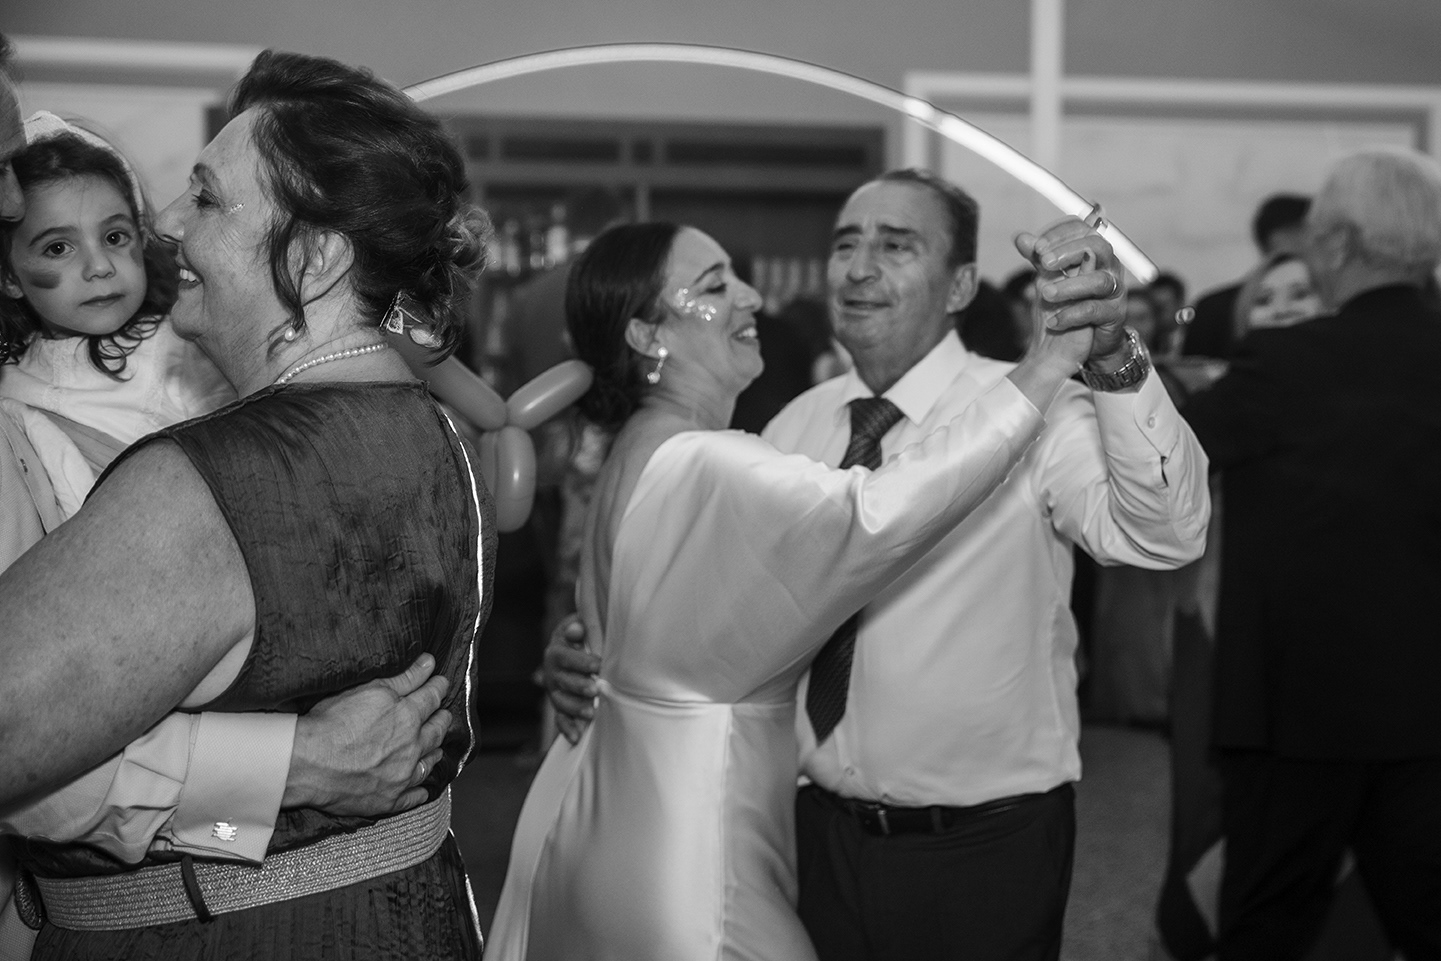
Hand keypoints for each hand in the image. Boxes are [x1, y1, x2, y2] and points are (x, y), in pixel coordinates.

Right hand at [283, 653, 450, 815]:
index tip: (442, 683)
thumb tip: (429, 663)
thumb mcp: (369, 690)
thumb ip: (405, 678)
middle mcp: (412, 746)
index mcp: (408, 716)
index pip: (432, 697)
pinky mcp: (390, 800)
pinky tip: (423, 789)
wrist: (307, 763)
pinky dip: (420, 791)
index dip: (439, 688)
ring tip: (437, 747)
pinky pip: (414, 797)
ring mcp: (403, 776)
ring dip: (435, 752)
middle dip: (442, 719)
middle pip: (436, 730)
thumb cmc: (332, 723)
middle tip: (444, 714)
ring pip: (429, 763)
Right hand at [543, 614, 599, 744]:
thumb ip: (577, 627)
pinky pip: (561, 719)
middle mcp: (552, 673)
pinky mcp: (561, 706)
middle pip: (563, 681)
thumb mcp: (578, 626)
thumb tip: (576, 629)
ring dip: (575, 708)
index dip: (580, 661)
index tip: (598, 664)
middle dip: (579, 686)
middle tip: (595, 689)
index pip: (565, 657)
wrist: (574, 648)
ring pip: (561, 702)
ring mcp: (556, 691)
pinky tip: (576, 738)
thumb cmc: (581, 636)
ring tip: (591, 713)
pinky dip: (567, 729)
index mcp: (556, 652)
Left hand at [1014, 216, 1128, 369]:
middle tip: (1043, 263)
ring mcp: (1115, 289)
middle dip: (1068, 252)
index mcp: (1094, 250)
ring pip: (1098, 280)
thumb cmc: (1069, 300)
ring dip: (1069, 285)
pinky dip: (1071, 315)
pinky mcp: (1115, 314)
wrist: (1083, 339)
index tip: (1037, 246)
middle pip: (1097, 247)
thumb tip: (1021, 238)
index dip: (1060, 234)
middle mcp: (1109, 265)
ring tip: (1045, 294)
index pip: (1083, 229)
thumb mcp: (1051, 277)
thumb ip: (1039, 258)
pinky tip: (1053, 322)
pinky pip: (1095, 310)